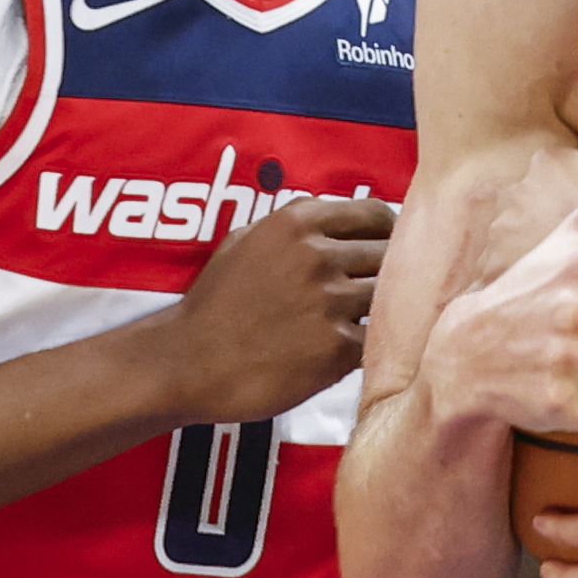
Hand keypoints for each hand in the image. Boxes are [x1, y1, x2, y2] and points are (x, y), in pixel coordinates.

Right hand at [151, 196, 395, 420]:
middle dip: (386, 272)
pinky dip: (366, 345)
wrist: (188, 362)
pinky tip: (345, 350)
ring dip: (379, 310)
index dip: (388, 232)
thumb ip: (295, 225)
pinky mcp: (337, 348)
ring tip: (360, 320)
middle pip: (387, 255)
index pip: (375, 214)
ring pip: (387, 297)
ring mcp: (331, 303)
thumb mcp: (245, 240)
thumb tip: (339, 221)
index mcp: (298, 223)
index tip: (390, 246)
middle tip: (379, 289)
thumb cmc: (214, 304)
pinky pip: (375, 339)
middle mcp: (318, 256)